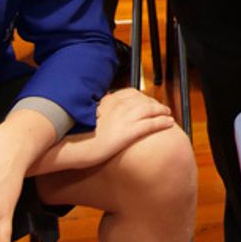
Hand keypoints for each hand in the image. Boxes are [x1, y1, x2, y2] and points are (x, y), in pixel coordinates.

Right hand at [39, 89, 175, 172]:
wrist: (71, 147)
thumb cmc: (72, 136)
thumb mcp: (83, 116)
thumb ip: (94, 111)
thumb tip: (98, 112)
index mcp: (107, 102)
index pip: (129, 94)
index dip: (140, 97)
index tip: (146, 100)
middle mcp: (118, 107)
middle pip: (142, 101)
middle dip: (153, 103)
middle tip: (160, 107)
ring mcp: (124, 118)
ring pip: (150, 110)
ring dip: (161, 111)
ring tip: (168, 114)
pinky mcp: (128, 132)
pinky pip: (151, 124)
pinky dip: (162, 122)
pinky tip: (169, 123)